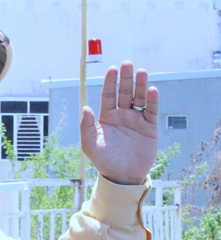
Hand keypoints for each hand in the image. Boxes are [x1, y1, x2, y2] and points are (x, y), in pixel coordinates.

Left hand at [80, 61, 158, 185]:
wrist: (122, 176)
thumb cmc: (103, 160)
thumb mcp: (90, 144)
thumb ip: (87, 126)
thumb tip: (86, 107)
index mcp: (106, 116)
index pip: (108, 95)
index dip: (110, 82)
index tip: (112, 69)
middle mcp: (121, 115)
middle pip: (124, 92)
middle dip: (126, 78)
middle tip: (128, 63)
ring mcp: (136, 120)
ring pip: (138, 98)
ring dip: (140, 85)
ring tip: (142, 71)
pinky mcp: (149, 128)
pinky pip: (151, 111)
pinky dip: (152, 100)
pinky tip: (152, 90)